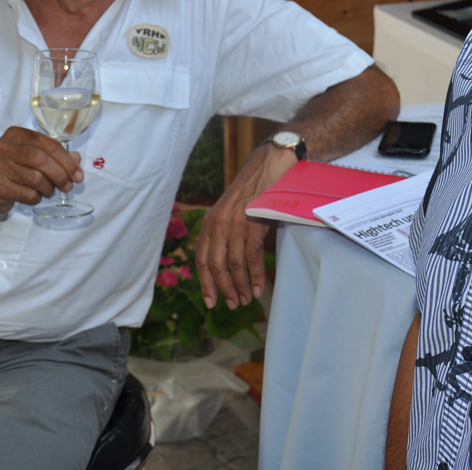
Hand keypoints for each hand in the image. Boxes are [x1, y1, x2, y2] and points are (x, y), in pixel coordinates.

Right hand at [0, 126, 84, 218]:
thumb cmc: (7, 172)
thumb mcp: (28, 158)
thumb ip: (52, 156)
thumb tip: (77, 158)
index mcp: (15, 135)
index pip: (48, 144)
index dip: (67, 160)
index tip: (78, 174)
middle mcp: (4, 147)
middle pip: (42, 160)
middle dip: (61, 175)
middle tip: (69, 185)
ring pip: (36, 178)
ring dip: (49, 188)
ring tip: (49, 191)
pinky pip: (28, 194)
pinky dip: (37, 198)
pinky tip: (35, 197)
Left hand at [195, 144, 296, 308]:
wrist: (269, 166)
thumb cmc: (251, 191)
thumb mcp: (230, 211)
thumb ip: (223, 234)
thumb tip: (223, 266)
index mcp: (209, 223)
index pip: (202, 260)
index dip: (205, 284)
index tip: (211, 302)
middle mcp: (218, 224)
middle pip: (216, 267)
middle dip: (224, 289)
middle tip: (233, 304)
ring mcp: (236, 224)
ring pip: (234, 265)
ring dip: (240, 286)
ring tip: (246, 299)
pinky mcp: (254, 223)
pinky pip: (252, 257)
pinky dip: (256, 276)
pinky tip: (259, 288)